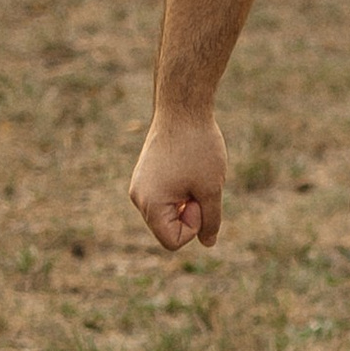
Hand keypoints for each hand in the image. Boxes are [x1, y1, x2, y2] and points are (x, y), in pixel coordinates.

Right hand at [130, 109, 225, 253]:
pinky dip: (182, 190)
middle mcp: (138, 198)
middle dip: (190, 214)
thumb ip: (210, 220)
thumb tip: (208, 242)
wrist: (182, 108)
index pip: (173, 241)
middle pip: (168, 229)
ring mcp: (140, 185)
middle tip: (198, 184)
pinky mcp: (146, 175)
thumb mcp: (211, 188)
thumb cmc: (198, 147)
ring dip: (188, 200)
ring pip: (170, 212)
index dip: (194, 226)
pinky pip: (166, 197)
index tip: (200, 199)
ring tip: (193, 174)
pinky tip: (188, 169)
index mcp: (150, 204)